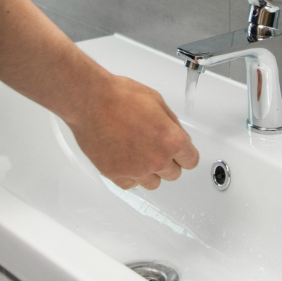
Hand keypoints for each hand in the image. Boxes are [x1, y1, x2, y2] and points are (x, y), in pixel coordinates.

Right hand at [65, 73, 199, 189]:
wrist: (90, 100)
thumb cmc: (119, 96)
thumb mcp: (156, 101)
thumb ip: (171, 123)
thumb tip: (178, 135)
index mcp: (171, 140)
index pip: (191, 160)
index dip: (185, 154)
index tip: (180, 153)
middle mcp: (156, 159)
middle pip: (173, 174)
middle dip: (168, 162)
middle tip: (156, 148)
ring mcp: (136, 170)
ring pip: (153, 183)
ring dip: (150, 172)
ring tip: (139, 154)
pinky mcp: (116, 175)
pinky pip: (131, 185)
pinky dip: (130, 176)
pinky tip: (125, 160)